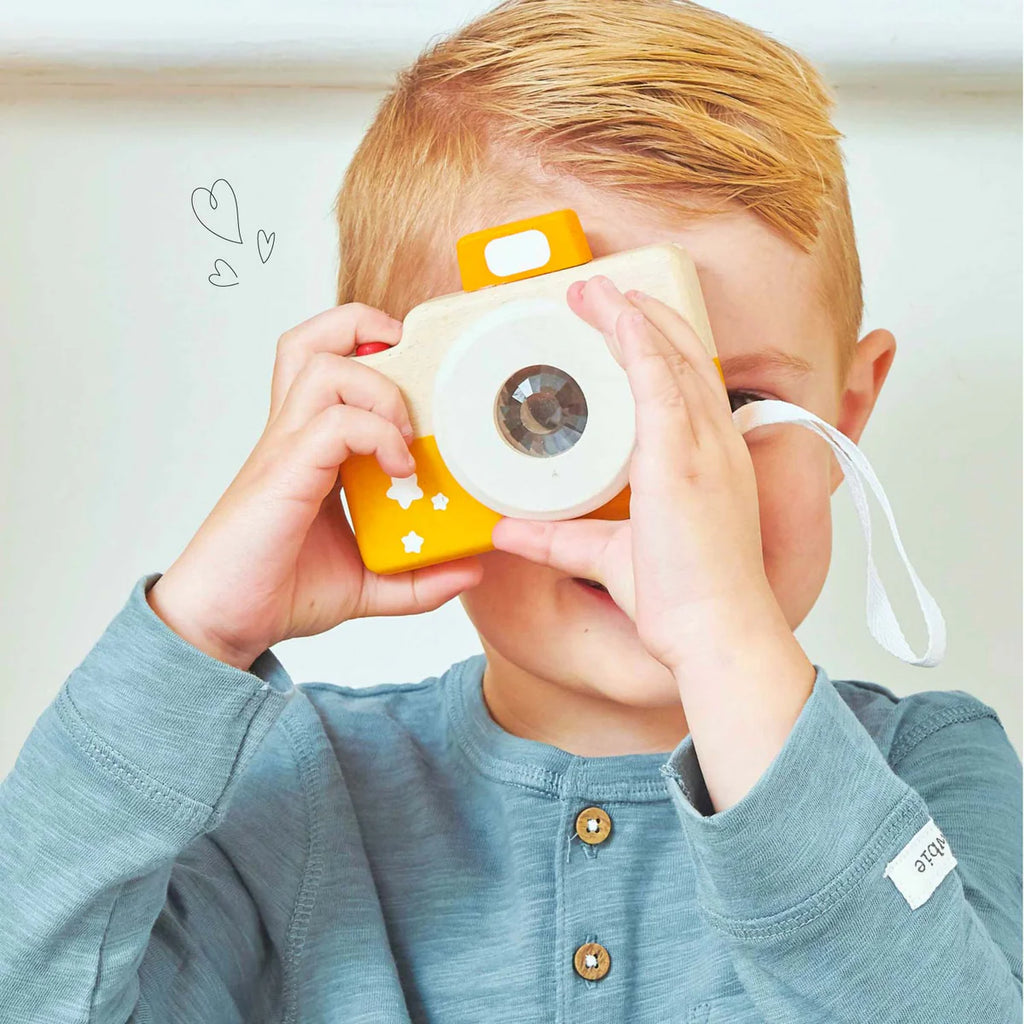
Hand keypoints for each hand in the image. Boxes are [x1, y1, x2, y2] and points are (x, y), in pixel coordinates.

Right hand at [147, 303, 483, 669]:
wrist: (224, 625)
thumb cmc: (277, 591)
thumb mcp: (367, 585)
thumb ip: (419, 578)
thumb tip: (472, 570)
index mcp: (310, 447)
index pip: (329, 362)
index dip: (373, 350)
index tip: (423, 382)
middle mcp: (294, 435)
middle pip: (311, 340)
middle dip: (365, 328)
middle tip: (413, 371)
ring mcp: (286, 449)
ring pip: (322, 365)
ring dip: (380, 389)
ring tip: (406, 437)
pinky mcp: (284, 472)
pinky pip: (333, 423)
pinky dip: (376, 434)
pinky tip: (398, 469)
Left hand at [490, 274, 776, 675]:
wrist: (717, 634)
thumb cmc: (686, 600)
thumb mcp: (610, 555)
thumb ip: (559, 539)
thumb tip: (507, 532)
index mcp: (710, 462)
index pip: (687, 386)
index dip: (656, 347)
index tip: (621, 324)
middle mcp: (715, 445)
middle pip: (683, 357)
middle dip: (643, 317)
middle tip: (600, 292)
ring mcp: (705, 448)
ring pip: (670, 357)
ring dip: (632, 316)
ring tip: (593, 290)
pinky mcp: (684, 459)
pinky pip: (661, 381)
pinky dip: (638, 341)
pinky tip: (614, 314)